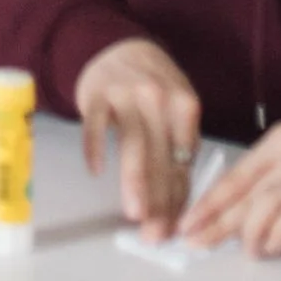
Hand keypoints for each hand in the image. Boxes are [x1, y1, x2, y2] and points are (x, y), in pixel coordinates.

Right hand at [74, 36, 203, 239]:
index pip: (183, 162)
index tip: (175, 229)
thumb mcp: (176, 109)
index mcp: (185, 107)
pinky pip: (95, 124)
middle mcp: (159, 99)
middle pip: (161, 159)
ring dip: (135, 181)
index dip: (179, 199)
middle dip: (159, 201)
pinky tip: (97, 171)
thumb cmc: (151, 87)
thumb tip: (178, 205)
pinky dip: (95, 147)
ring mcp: (126, 95)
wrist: (116, 46)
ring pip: (133, 144)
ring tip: (135, 213)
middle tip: (155, 234)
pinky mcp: (97, 94)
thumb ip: (178, 148)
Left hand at [181, 124, 280, 256]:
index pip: (235, 174)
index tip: (188, 222)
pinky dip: (276, 234)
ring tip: (247, 252)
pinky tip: (270, 247)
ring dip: (247, 232)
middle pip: (245, 190)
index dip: (209, 201)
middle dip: (216, 220)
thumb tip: (228, 215)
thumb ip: (270, 184)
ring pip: (264, 202)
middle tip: (196, 241)